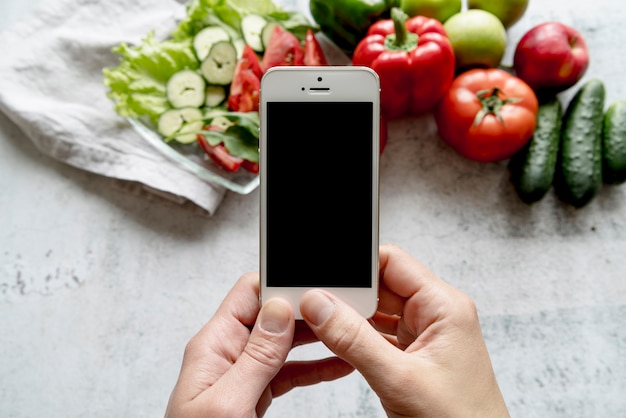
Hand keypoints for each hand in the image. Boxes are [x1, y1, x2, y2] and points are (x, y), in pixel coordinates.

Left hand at [164, 272, 352, 417]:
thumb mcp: (227, 402)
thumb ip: (254, 356)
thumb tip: (278, 308)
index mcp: (214, 344)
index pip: (249, 293)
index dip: (281, 283)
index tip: (314, 286)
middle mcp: (229, 351)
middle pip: (272, 314)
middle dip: (306, 308)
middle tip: (341, 309)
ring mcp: (243, 371)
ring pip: (285, 341)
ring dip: (315, 337)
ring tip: (346, 331)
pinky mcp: (255, 391)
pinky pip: (288, 370)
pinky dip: (313, 367)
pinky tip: (337, 364)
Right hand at [299, 244, 509, 417]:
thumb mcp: (399, 379)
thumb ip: (354, 339)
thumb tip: (319, 305)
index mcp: (444, 307)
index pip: (392, 262)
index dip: (356, 266)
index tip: (324, 279)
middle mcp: (435, 315)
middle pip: (380, 285)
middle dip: (348, 295)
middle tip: (315, 306)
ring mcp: (424, 335)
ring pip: (377, 312)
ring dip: (350, 319)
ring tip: (323, 326)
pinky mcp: (414, 355)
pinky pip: (378, 335)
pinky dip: (357, 339)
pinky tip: (339, 344)